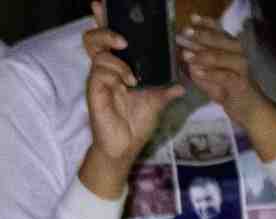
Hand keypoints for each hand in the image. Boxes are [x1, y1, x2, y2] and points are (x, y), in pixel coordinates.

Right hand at [81, 2, 183, 194]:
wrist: (125, 147)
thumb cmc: (136, 124)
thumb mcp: (157, 101)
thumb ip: (166, 88)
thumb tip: (182, 82)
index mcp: (118, 68)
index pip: (108, 39)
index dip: (105, 20)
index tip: (103, 3)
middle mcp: (105, 70)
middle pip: (93, 38)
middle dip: (104, 28)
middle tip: (123, 37)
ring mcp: (98, 80)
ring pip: (96, 51)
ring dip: (113, 51)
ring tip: (129, 63)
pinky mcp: (95, 91)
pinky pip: (100, 70)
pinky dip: (117, 71)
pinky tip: (130, 81)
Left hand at [176, 15, 275, 130]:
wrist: (249, 110)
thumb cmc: (228, 90)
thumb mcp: (209, 77)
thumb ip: (197, 66)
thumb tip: (182, 54)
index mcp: (231, 50)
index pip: (220, 32)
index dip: (207, 24)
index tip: (192, 19)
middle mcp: (238, 54)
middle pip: (220, 41)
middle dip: (201, 36)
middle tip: (184, 33)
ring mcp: (241, 68)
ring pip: (222, 57)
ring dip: (202, 55)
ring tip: (185, 54)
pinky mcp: (241, 83)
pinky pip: (225, 76)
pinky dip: (211, 73)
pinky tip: (197, 72)